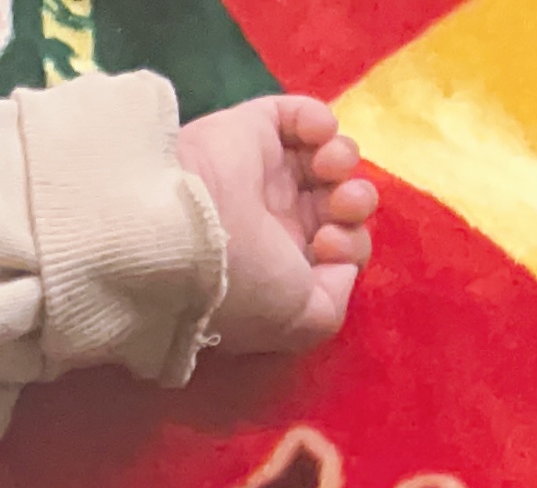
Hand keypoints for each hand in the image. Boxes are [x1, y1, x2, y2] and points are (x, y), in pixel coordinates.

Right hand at [175, 95, 379, 354]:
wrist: (182, 232)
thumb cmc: (239, 283)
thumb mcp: (296, 322)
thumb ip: (331, 305)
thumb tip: (341, 267)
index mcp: (276, 265)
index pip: (335, 246)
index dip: (350, 244)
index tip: (327, 247)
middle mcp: (269, 220)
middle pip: (337, 201)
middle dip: (354, 203)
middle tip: (340, 206)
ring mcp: (259, 174)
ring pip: (325, 157)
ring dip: (343, 160)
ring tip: (327, 168)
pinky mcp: (248, 131)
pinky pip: (298, 115)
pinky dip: (318, 120)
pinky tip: (316, 136)